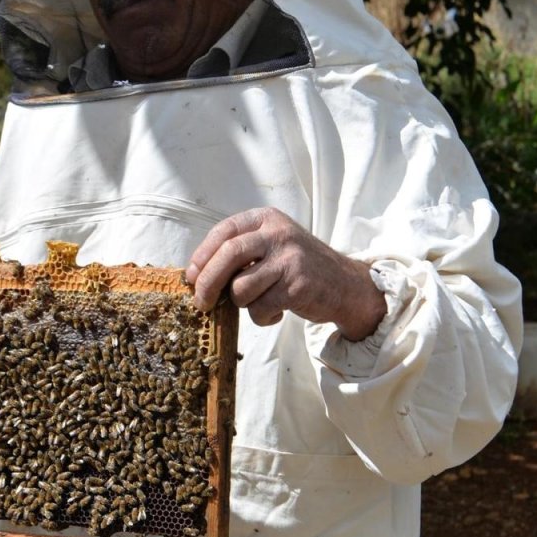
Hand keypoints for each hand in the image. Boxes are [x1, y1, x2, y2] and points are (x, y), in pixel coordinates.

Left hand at [186, 208, 386, 340]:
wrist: (345, 285)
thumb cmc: (299, 268)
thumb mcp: (273, 245)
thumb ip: (241, 251)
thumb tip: (196, 275)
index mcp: (267, 219)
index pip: (224, 231)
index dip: (202, 255)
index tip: (191, 276)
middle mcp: (279, 233)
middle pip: (228, 255)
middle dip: (207, 283)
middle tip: (201, 302)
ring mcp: (290, 258)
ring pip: (241, 288)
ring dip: (242, 304)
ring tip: (259, 303)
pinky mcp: (298, 285)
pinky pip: (261, 308)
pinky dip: (262, 318)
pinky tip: (277, 312)